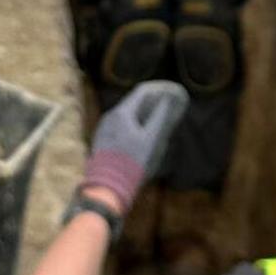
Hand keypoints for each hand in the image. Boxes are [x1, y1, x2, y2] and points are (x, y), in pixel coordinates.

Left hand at [75, 80, 189, 220]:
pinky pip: (121, 124)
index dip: (159, 89)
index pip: (142, 92)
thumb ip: (160, 117)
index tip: (172, 90)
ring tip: (158, 115)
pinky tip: (144, 130)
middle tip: (168, 101)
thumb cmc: (133, 162)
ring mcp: (105, 127)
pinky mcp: (103, 138)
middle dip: (152, 99)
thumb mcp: (151, 139)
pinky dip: (135, 122)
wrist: (109, 185)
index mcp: (121, 112)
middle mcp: (110, 115)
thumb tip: (169, 101)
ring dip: (143, 111)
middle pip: (133, 101)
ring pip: (127, 113)